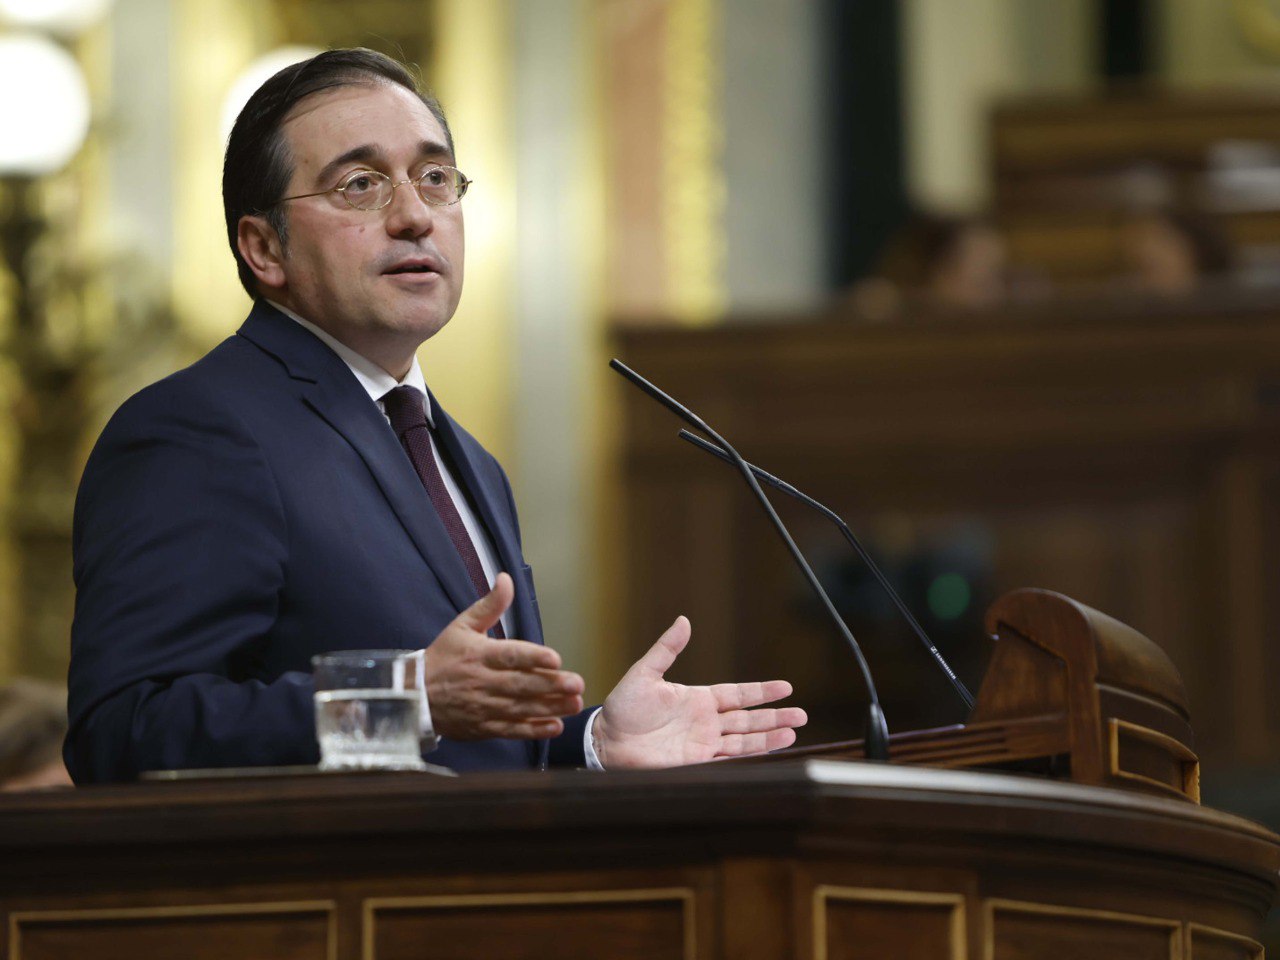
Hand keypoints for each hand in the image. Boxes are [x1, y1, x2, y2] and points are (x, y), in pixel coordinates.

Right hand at [422, 572, 583, 739]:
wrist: (414, 695)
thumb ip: (489, 605)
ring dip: (550, 707)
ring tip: (575, 704)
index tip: (555, 659)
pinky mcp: (484, 727)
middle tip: (577, 684)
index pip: (509, 656)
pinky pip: (511, 730)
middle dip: (551, 685)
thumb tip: (506, 579)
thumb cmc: (443, 657)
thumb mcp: (462, 626)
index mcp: (479, 655)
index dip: (533, 658)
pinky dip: (533, 730)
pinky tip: (555, 727)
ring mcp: (484, 707)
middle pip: (520, 684)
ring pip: (520, 708)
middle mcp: (483, 682)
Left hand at [594, 616, 805, 768]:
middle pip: (748, 718)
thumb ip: (666, 650)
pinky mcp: (695, 763)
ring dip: (768, 737)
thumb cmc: (623, 707)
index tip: (786, 688)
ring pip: (744, 740)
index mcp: (697, 698)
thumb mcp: (645, 673)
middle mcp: (705, 721)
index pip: (738, 694)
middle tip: (801, 715)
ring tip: (793, 733)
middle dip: (775, 716)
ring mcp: (702, 743)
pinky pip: (728, 760)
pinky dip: (748, 757)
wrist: (606, 741)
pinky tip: (767, 753)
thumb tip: (683, 621)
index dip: (761, 691)